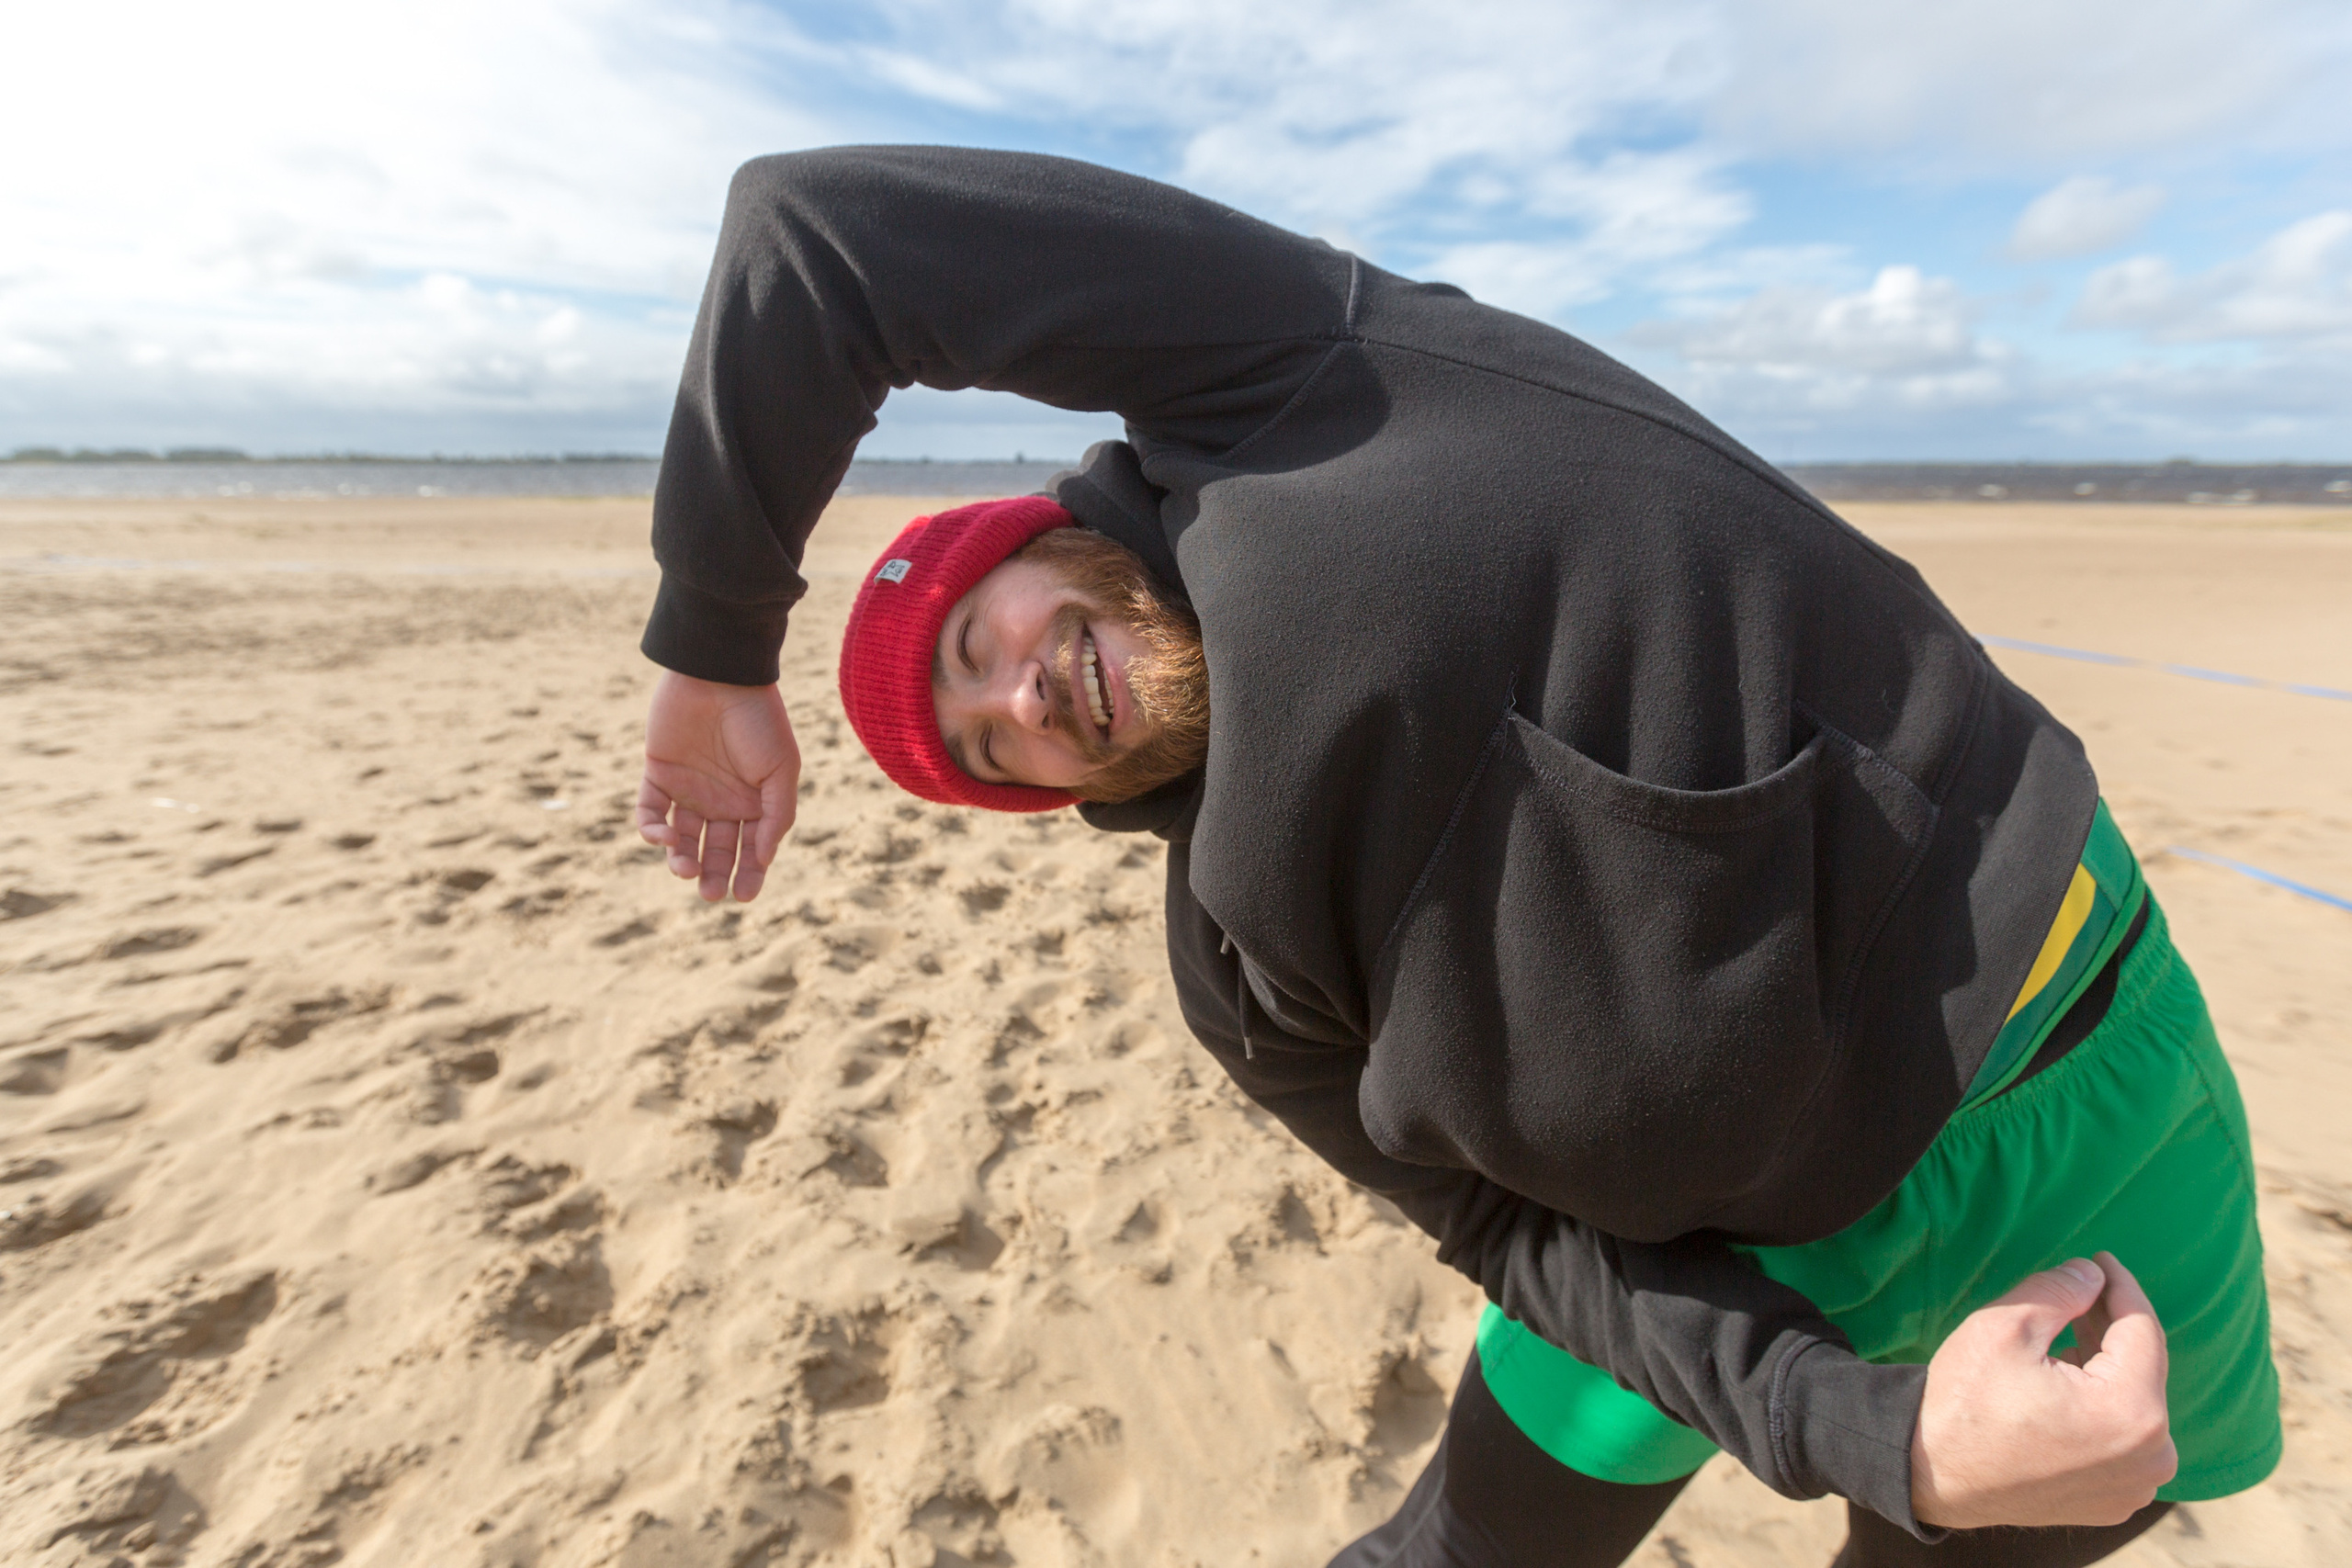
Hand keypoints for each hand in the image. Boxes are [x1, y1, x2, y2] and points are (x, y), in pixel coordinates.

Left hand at [636, 671, 800, 901]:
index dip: (749, 875)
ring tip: (684, 870)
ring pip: (680, 838)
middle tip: (710, 894)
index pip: (750, 850)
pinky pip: (649, 811)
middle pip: (715, 850)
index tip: (742, 896)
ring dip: (680, 859)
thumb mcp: (781, 770)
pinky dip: (652, 830)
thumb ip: (775, 816)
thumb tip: (763, 859)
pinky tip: (663, 837)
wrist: (720, 674)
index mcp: (754, 801)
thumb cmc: (758, 720)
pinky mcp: (657, 774)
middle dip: (713, 875)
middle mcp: (721, 800)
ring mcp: (688, 789)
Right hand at [1911, 1251, 2175, 1529]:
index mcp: (2131, 1411)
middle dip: (2111, 1326)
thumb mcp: (2005, 1326)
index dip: (2120, 1286)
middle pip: (2143, 1369)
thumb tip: (2092, 1273)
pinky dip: (2103, 1408)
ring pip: (2135, 1405)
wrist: (1931, 1476)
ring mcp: (2135, 1485)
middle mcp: (2151, 1456)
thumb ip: (2060, 1290)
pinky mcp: (2115, 1502)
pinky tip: (2069, 1386)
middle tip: (2083, 1290)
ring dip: (2108, 1368)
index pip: (2143, 1330)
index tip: (2100, 1258)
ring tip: (2072, 1338)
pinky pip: (2123, 1441)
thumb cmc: (1966, 1402)